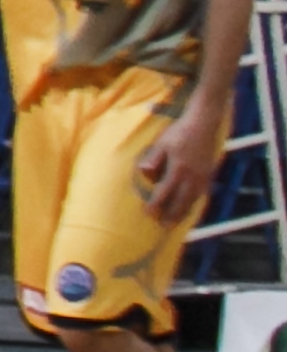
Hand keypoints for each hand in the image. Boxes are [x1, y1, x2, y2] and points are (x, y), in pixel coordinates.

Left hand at [136, 82, 230, 228]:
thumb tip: (143, 172)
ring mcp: (202, 178)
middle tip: (163, 227)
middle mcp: (191, 177)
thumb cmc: (179, 133)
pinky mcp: (208, 176)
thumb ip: (153, 159)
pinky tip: (188, 208)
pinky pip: (200, 195)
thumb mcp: (162, 143)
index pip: (164, 193)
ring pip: (192, 201)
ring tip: (175, 222)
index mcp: (177, 169)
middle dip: (171, 215)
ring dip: (183, 213)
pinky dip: (193, 204)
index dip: (155, 205)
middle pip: (180, 202)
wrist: (203, 125)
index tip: (148, 213)